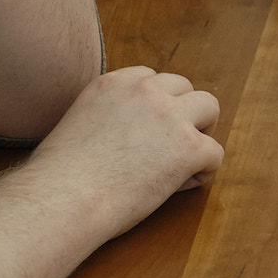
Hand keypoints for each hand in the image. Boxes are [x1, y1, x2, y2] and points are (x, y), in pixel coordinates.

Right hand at [24, 65, 223, 227]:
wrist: (63, 199)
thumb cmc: (61, 178)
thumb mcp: (78, 124)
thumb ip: (107, 115)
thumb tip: (130, 133)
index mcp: (112, 83)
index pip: (151, 78)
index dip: (156, 105)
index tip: (146, 131)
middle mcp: (144, 91)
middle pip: (184, 87)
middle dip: (183, 113)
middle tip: (170, 146)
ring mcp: (169, 115)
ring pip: (209, 107)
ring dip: (202, 132)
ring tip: (185, 160)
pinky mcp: (188, 146)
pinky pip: (216, 152)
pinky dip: (205, 171)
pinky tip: (182, 186)